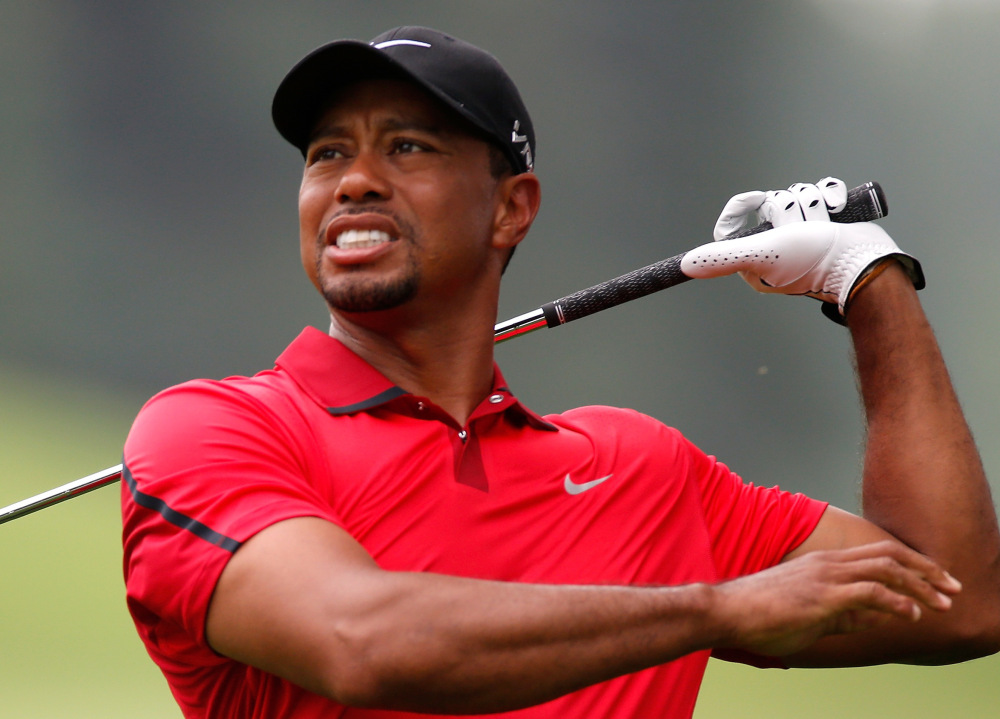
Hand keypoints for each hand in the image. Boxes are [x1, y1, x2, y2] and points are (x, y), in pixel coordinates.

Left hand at [681, 178, 922, 317]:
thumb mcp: (763, 253)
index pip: (738, 221)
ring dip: (813, 204)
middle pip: (772, 203)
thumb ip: (724, 256)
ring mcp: (804, 234)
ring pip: (797, 194)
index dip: (745, 206)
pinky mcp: (828, 223)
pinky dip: (831, 195)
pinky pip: (822, 191)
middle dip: (790, 209)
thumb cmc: (814, 260)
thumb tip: (685, 266)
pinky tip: (837, 209)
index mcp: (755, 259)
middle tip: (802, 232)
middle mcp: (776, 247)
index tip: (757, 200)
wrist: (866, 262)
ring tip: (824, 226)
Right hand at [710, 540, 961, 657]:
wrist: (728, 612)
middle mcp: (829, 563)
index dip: (913, 566)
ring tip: (943, 602)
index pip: (879, 555)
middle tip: (953, 587)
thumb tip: (879, 618)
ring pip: (885, 570)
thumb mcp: (812, 615)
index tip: (937, 581)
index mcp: (825, 564)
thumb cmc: (763, 615)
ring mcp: (826, 577)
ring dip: (920, 585)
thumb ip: (846, 614)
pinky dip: (895, 602)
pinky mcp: (822, 596)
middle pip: (890, 555)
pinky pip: (868, 593)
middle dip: (927, 570)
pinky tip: (912, 614)